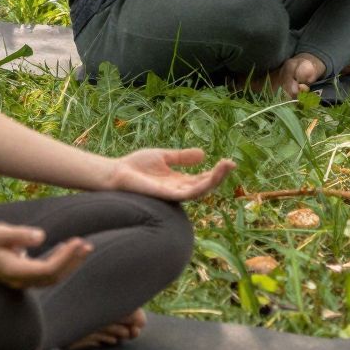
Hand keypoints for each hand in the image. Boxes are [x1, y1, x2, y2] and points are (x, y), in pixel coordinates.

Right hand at [0, 222, 91, 289]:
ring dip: (69, 263)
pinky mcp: (22, 276)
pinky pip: (45, 273)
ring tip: (84, 247)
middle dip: (72, 262)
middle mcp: (20, 281)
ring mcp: (21, 281)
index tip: (77, 242)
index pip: (48, 270)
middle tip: (87, 245)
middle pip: (53, 277)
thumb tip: (41, 236)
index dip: (65, 258)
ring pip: (51, 277)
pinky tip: (66, 249)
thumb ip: (19, 235)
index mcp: (15, 272)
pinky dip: (59, 262)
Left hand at [106, 147, 237, 200]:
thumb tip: (203, 154)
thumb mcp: (164, 157)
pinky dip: (203, 185)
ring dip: (216, 179)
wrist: (118, 173)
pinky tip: (211, 175)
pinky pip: (190, 193)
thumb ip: (182, 157)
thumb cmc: (136, 166)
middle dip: (220, 175)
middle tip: (232, 163)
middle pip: (204, 185)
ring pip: (201, 190)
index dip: (215, 172)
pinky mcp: (168, 195)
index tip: (227, 162)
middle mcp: (178, 190)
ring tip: (227, 166)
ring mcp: (174, 194)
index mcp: (177, 181)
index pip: (201, 179)